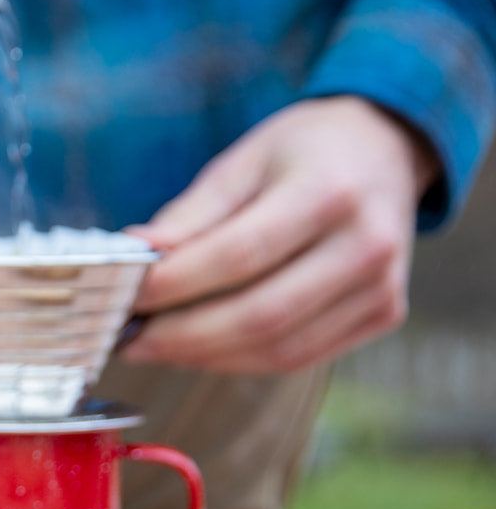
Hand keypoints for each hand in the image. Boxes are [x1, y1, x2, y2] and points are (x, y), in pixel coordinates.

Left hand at [120, 96, 440, 373]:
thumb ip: (190, 215)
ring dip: (204, 356)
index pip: (239, 255)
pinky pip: (296, 356)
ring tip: (154, 346)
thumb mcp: (241, 162)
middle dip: (181, 336)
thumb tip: (133, 256)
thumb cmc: (303, 151)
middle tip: (128, 338)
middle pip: (259, 315)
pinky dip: (238, 359)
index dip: (175, 284)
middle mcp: (366, 245)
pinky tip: (198, 348)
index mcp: (328, 193)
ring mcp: (380, 287)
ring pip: (276, 349)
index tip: (125, 297)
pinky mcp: (381, 314)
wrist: (384, 149)